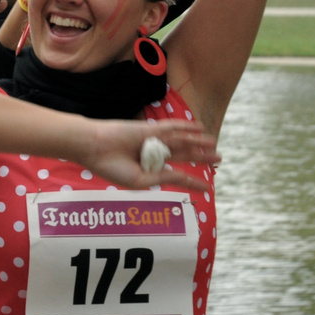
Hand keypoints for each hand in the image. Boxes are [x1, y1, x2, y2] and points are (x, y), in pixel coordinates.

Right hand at [81, 119, 219, 192]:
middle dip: (201, 157)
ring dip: (198, 142)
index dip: (191, 180)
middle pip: (183, 155)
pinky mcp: (150, 129)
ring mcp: (152, 140)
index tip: (206, 187)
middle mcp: (153, 154)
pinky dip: (186, 127)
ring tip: (215, 144)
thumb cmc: (112, 168)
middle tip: (219, 159)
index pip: (175, 174)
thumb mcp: (141, 181)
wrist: (94, 149)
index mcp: (149, 169)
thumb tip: (184, 175)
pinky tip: (199, 128)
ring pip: (181, 141)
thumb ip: (164, 177)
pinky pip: (172, 127)